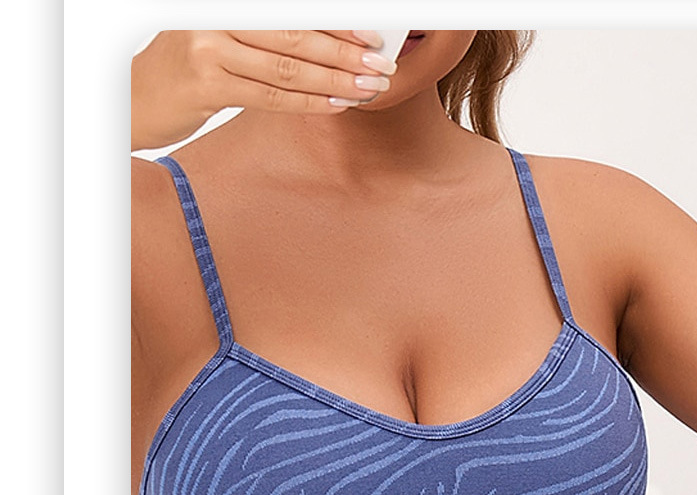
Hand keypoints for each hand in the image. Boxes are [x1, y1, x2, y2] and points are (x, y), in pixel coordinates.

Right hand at [130, 30, 397, 151]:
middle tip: (380, 65)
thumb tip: (329, 44)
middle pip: (294, 34)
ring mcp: (207, 48)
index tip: (370, 34)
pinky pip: (271, 95)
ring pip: (287, 67)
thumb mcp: (222, 40)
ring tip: (368, 88)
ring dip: (335, 80)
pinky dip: (309, 101)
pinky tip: (337, 104)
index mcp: (221, 3)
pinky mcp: (205, 85)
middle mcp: (213, 17)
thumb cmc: (187, 69)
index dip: (334, 22)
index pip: (290, 11)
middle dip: (344, 51)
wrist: (136, 98)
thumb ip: (267, 38)